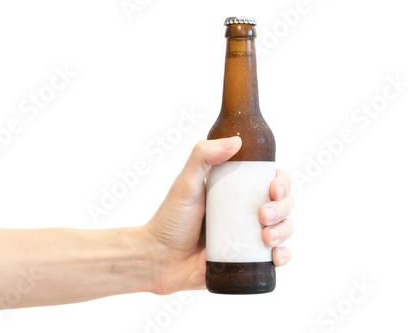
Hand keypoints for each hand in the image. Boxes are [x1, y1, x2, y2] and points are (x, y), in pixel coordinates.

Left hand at [144, 137, 294, 294]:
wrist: (160, 260)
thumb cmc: (170, 220)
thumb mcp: (185, 184)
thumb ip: (202, 157)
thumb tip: (236, 141)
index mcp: (235, 191)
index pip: (269, 180)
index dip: (281, 182)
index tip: (274, 188)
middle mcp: (246, 212)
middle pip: (282, 204)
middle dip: (283, 208)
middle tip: (264, 215)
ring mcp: (249, 237)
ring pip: (284, 229)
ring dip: (284, 230)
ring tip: (266, 237)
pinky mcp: (248, 260)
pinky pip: (276, 257)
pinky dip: (283, 255)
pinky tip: (275, 256)